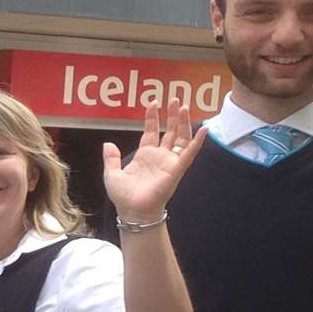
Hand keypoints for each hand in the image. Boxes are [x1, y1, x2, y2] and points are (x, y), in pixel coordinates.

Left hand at [102, 95, 206, 220]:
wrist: (133, 211)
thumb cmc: (124, 197)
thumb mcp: (112, 174)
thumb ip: (111, 158)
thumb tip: (108, 143)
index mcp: (144, 156)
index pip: (151, 132)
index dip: (152, 118)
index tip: (153, 103)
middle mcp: (159, 157)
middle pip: (169, 132)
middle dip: (172, 116)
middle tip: (174, 100)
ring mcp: (169, 162)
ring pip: (180, 138)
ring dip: (183, 123)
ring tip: (183, 106)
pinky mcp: (177, 168)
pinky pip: (190, 152)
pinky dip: (198, 141)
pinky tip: (204, 128)